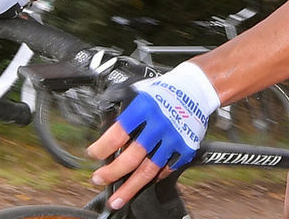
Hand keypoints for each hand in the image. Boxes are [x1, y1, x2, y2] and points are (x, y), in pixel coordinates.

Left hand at [87, 62, 219, 209]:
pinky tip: (142, 184)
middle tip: (98, 179)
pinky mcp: (186, 148)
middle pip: (131, 156)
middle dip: (112, 172)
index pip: (118, 133)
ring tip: (117, 199)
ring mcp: (174, 138)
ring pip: (148, 169)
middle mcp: (159, 124)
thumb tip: (106, 138)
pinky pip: (166, 169)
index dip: (102, 148)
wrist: (196, 89)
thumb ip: (125, 115)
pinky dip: (154, 178)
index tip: (92, 155)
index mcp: (144, 107)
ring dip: (130, 187)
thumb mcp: (139, 94)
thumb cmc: (164, 91)